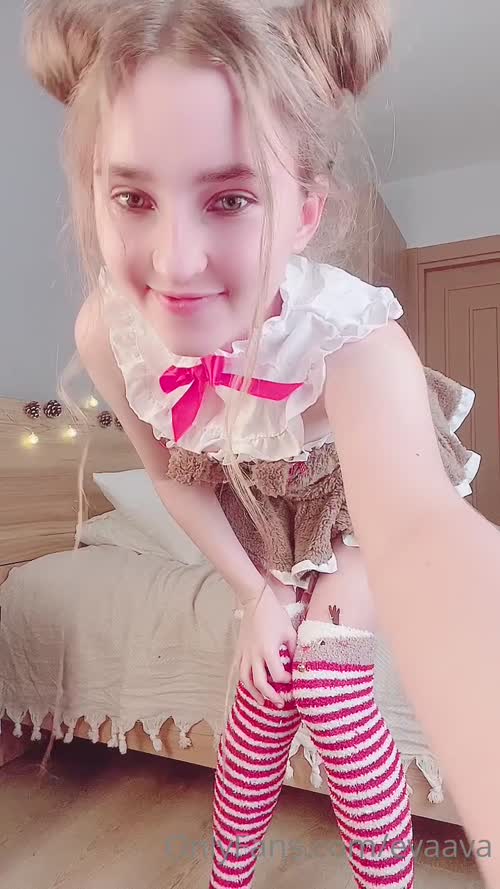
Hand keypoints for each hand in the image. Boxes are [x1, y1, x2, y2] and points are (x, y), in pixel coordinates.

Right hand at [237, 586, 296, 707]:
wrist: (256, 601)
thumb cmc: (275, 614)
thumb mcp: (289, 631)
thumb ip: (294, 650)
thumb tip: (297, 664)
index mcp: (269, 650)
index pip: (277, 675)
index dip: (286, 680)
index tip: (291, 678)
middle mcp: (255, 654)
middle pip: (260, 683)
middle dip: (270, 696)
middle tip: (279, 703)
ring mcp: (245, 653)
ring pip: (245, 680)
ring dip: (254, 693)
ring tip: (262, 701)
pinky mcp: (239, 650)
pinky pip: (239, 669)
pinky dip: (244, 680)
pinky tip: (250, 686)